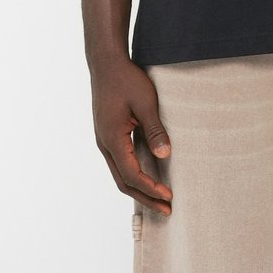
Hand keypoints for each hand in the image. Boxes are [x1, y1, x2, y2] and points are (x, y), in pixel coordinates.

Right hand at [89, 57, 173, 214]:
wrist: (106, 62)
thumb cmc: (126, 79)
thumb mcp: (145, 102)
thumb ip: (154, 129)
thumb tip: (165, 156)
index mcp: (112, 139)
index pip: (132, 174)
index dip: (151, 188)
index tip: (169, 196)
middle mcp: (104, 144)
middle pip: (123, 181)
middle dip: (145, 197)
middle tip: (166, 210)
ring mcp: (104, 140)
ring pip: (119, 174)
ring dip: (138, 188)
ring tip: (158, 198)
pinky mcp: (107, 134)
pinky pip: (119, 162)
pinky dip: (132, 175)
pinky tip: (146, 175)